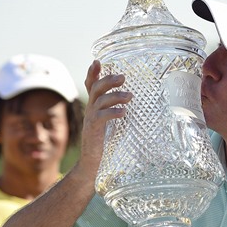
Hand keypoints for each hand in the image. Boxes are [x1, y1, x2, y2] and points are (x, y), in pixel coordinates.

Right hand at [78, 60, 131, 178]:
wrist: (93, 165)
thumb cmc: (106, 145)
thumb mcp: (112, 125)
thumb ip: (117, 113)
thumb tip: (135, 103)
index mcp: (95, 107)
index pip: (91, 86)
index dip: (93, 73)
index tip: (97, 61)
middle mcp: (91, 110)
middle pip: (96, 88)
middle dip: (109, 80)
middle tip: (123, 77)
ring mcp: (91, 120)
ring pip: (100, 100)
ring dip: (116, 96)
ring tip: (130, 96)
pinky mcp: (94, 130)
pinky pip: (102, 117)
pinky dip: (113, 112)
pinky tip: (123, 112)